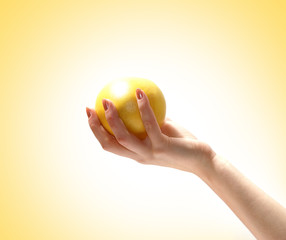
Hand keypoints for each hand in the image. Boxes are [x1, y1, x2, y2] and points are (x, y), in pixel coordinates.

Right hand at [86, 89, 215, 176]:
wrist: (200, 161)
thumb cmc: (181, 143)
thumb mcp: (162, 130)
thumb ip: (149, 121)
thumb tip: (139, 100)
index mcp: (136, 153)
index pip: (110, 144)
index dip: (96, 131)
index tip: (90, 114)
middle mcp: (139, 155)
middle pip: (110, 144)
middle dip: (96, 127)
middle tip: (91, 108)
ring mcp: (149, 153)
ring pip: (124, 137)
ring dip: (113, 118)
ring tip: (108, 101)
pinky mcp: (162, 147)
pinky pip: (150, 125)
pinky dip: (143, 108)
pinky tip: (139, 94)